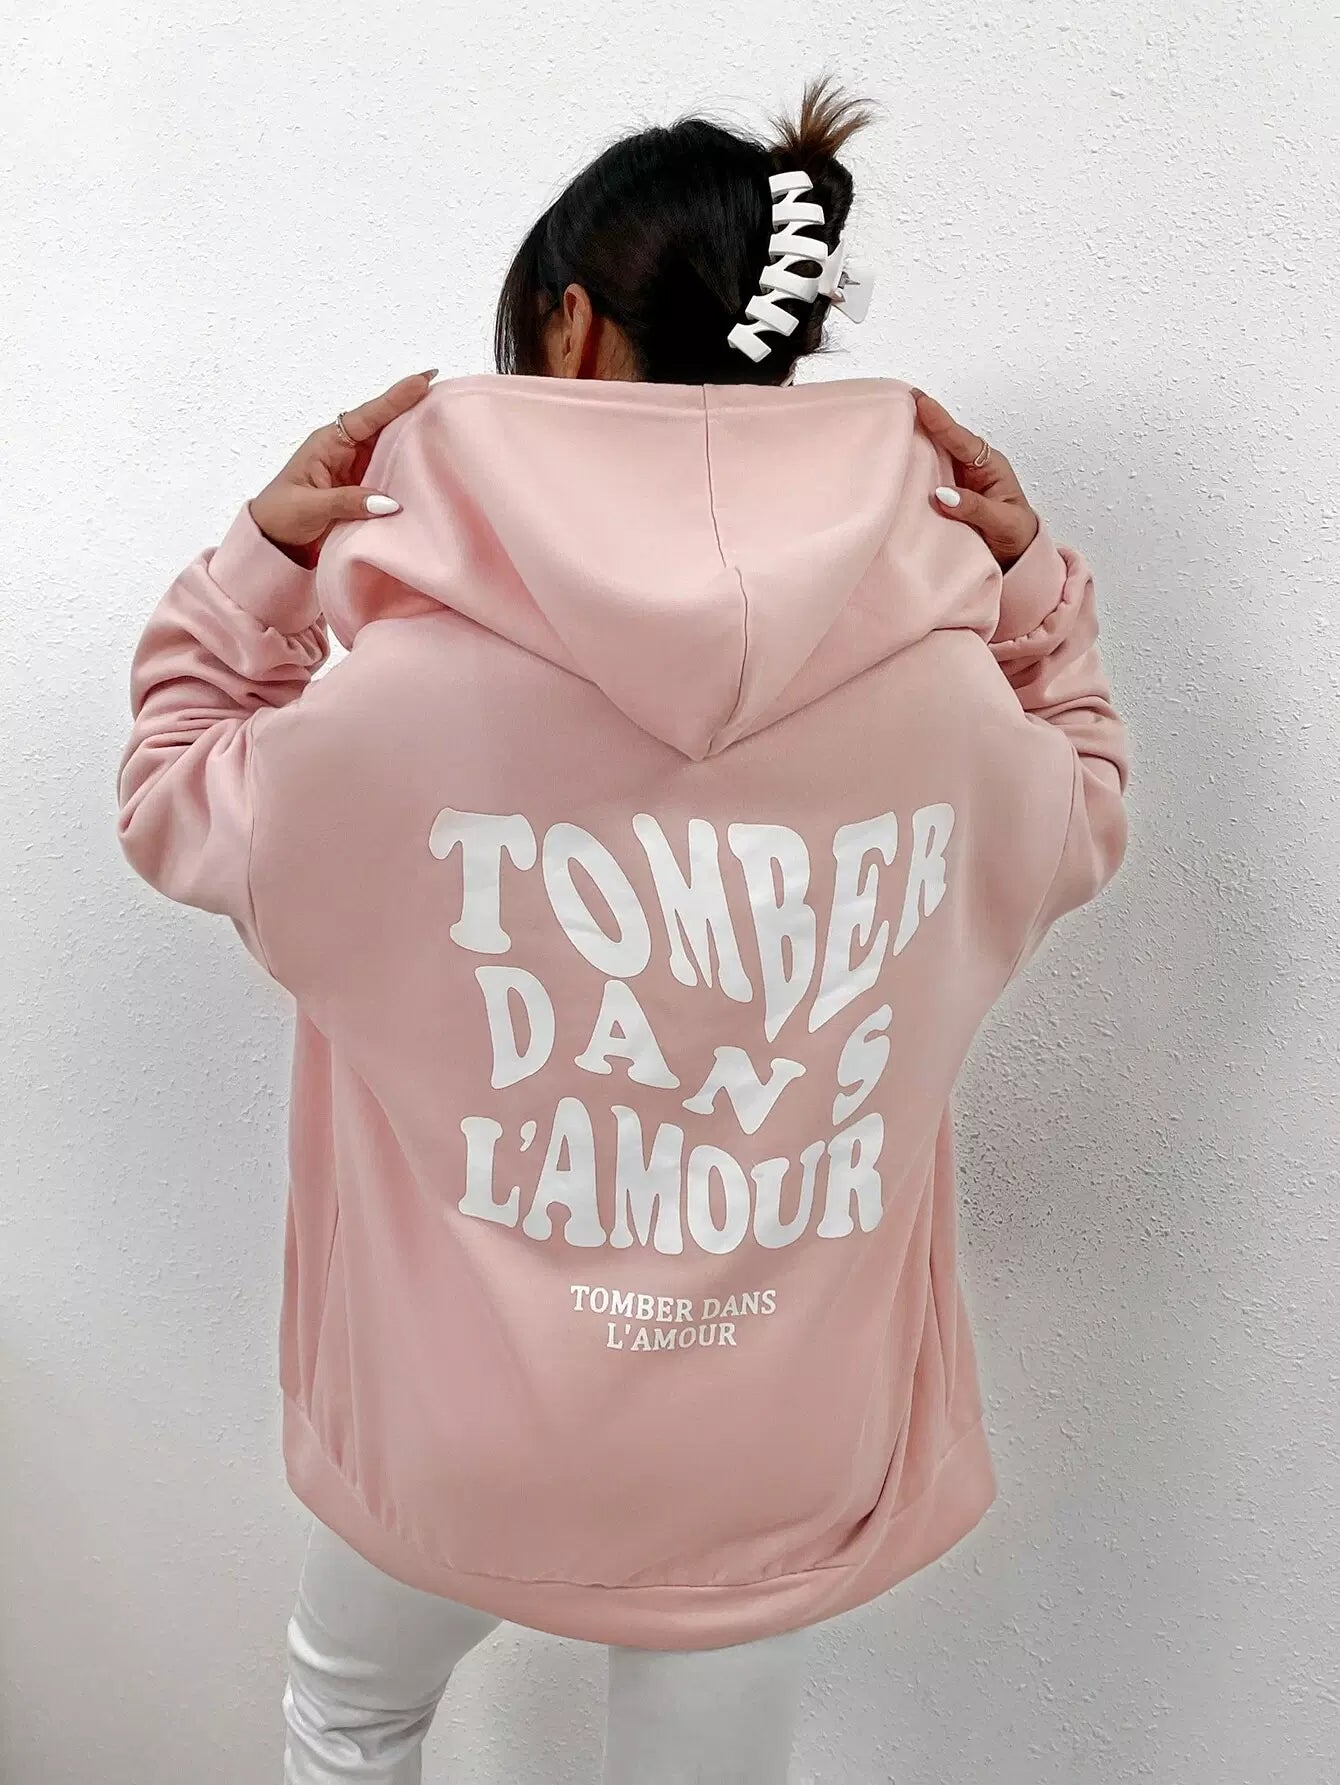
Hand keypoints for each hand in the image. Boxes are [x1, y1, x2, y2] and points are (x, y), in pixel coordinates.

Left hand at [249, 370, 437, 568]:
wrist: (273, 542)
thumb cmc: (281, 516)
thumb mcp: (311, 507)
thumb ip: (348, 502)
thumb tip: (389, 502)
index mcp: (329, 443)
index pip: (369, 415)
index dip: (396, 398)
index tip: (423, 380)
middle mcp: (346, 450)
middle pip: (385, 425)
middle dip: (412, 409)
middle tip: (445, 393)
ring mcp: (357, 469)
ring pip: (391, 448)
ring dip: (414, 440)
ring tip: (446, 422)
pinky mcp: (364, 489)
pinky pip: (390, 473)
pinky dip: (408, 469)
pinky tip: (429, 465)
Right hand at [910, 388, 1039, 570]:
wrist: (1017, 556)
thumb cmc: (1015, 535)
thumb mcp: (1002, 522)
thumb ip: (974, 508)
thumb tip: (941, 495)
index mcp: (988, 466)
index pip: (961, 439)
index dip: (940, 421)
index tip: (921, 402)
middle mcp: (969, 468)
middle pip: (941, 439)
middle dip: (921, 420)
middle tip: (896, 399)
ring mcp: (954, 481)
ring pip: (931, 456)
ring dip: (912, 443)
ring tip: (888, 423)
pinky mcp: (943, 497)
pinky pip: (925, 478)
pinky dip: (910, 469)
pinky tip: (893, 462)